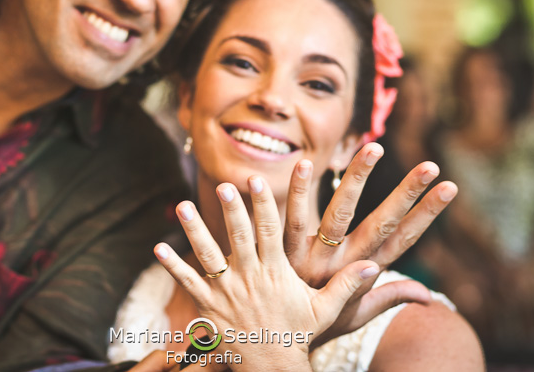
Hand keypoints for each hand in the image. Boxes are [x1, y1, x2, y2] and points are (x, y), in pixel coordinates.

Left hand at [154, 177, 378, 371]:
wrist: (271, 368)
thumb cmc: (298, 336)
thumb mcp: (326, 311)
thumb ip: (346, 286)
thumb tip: (374, 266)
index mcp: (276, 272)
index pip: (270, 231)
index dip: (264, 203)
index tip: (258, 180)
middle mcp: (250, 277)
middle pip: (239, 237)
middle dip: (231, 209)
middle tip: (223, 185)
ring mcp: (226, 291)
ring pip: (208, 255)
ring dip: (195, 230)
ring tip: (182, 206)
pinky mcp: (207, 307)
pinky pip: (188, 282)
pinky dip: (173, 265)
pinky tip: (158, 247)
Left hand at [283, 143, 457, 342]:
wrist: (273, 343)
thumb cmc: (317, 323)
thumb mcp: (356, 314)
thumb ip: (388, 297)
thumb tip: (429, 296)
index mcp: (363, 273)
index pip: (402, 239)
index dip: (427, 214)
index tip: (449, 187)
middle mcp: (344, 264)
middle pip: (379, 224)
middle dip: (406, 194)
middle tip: (429, 165)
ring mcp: (315, 258)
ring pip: (338, 215)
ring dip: (356, 180)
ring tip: (373, 148)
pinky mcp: (285, 253)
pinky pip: (291, 220)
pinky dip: (297, 191)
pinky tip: (303, 162)